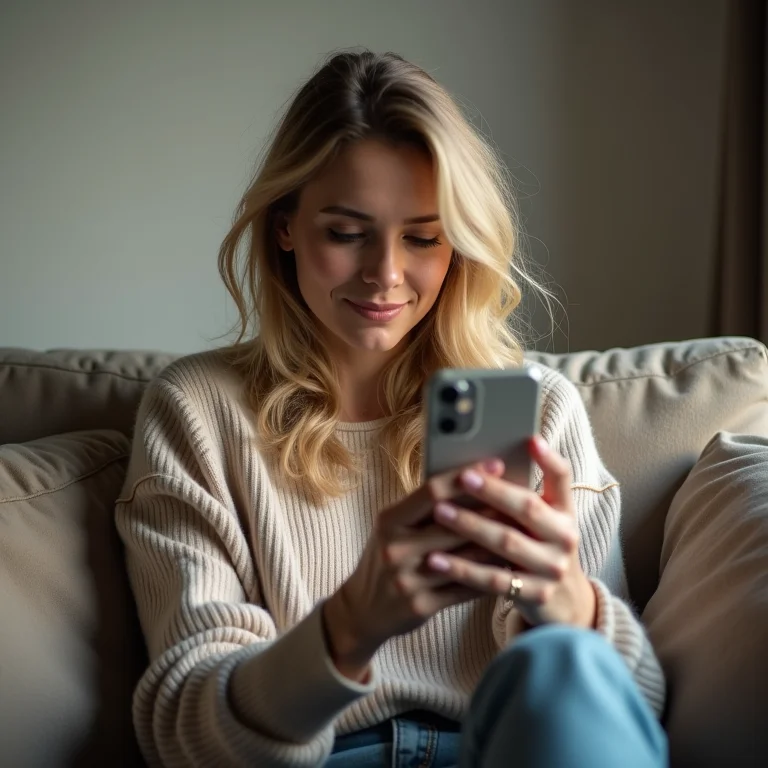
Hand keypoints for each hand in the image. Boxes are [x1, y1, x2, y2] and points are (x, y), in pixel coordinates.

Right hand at [323, 462, 504, 681]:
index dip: (467, 476)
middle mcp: (396, 548)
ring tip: (525, 528)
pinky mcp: (421, 605)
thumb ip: (424, 508)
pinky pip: (465, 588)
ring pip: (465, 557)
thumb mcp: (393, 527)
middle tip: (525, 496)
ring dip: (498, 544)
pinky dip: (490, 575)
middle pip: (454, 523)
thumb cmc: (386, 557)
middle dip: (492, 508)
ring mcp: (408, 579)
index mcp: (389, 521)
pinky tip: (510, 565)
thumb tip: (471, 481)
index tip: (496, 464)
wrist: (362, 608)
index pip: (432, 492)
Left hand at [426, 436, 596, 629]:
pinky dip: (462, 568)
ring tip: (440, 512)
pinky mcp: (534, 595)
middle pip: (528, 507)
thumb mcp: (540, 523)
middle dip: (493, 490)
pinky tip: (436, 559)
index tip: (530, 439)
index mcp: (565, 511)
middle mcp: (565, 537)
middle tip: (464, 476)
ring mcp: (552, 568)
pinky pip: (493, 579)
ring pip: (507, 542)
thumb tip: (478, 463)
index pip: (562, 478)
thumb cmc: (538, 549)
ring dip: (471, 525)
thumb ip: (519, 497)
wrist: (563, 604)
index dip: (548, 458)